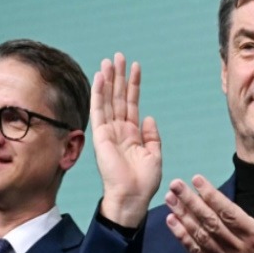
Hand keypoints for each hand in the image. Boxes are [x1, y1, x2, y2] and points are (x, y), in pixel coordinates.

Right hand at [92, 53, 161, 226]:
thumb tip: (148, 117)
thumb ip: (152, 135)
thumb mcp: (155, 155)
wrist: (132, 196)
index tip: (136, 67)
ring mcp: (109, 131)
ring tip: (110, 61)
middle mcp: (119, 129)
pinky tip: (100, 78)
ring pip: (108, 100)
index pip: (132, 103)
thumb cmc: (144, 181)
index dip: (134, 85)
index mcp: (133, 133)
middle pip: (119, 97)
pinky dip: (99, 94)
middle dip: (120, 76)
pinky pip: (99, 110)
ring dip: (109, 80)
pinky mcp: (101, 136)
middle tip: (120, 56)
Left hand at [164, 176, 253, 252]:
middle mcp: (237, 246)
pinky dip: (181, 235)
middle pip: (210, 221)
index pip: (229, 212)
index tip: (197, 179)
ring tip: (170, 198)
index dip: (212, 196)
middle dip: (191, 201)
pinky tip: (171, 220)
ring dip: (182, 215)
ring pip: (199, 234)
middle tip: (176, 184)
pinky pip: (194, 250)